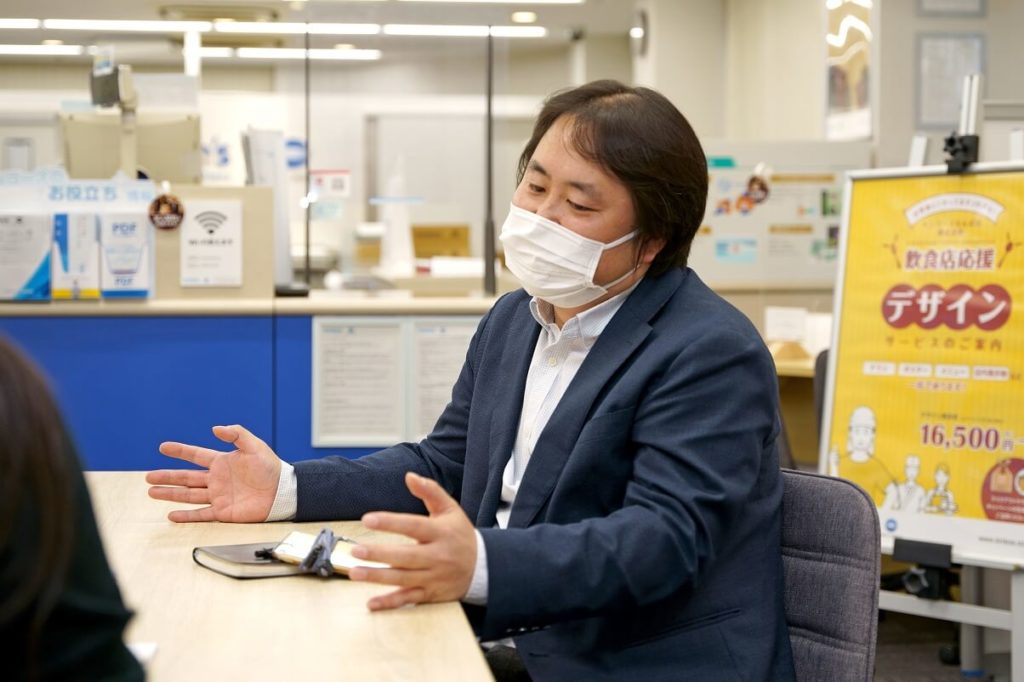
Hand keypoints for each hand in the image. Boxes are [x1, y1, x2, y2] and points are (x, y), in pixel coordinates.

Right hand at [146, 424, 281, 522]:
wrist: (283, 491)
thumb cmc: (272, 468)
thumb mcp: (255, 446)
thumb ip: (236, 434)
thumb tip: (215, 428)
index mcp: (222, 462)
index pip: (195, 455)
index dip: (180, 451)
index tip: (163, 447)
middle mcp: (217, 479)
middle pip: (186, 477)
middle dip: (167, 476)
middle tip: (148, 477)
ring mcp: (219, 496)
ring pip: (188, 495)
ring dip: (170, 494)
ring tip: (152, 492)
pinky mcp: (224, 512)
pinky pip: (201, 514)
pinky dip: (186, 516)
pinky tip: (171, 515)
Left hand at [348, 472, 476, 610]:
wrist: (483, 567)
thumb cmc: (460, 534)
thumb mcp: (450, 509)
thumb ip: (430, 491)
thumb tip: (409, 476)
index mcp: (441, 533)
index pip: (413, 526)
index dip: (390, 522)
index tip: (367, 519)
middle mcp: (438, 556)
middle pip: (406, 556)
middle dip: (379, 554)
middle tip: (356, 550)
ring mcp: (434, 577)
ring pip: (403, 579)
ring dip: (378, 577)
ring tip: (355, 572)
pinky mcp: (431, 594)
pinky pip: (408, 599)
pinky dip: (390, 603)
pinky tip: (371, 603)